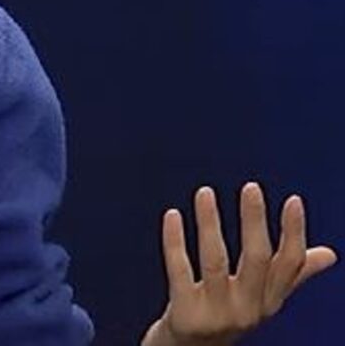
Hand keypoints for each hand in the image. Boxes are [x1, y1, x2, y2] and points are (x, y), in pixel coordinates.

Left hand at [141, 183, 336, 345]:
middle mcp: (248, 310)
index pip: (289, 265)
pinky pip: (179, 271)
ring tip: (204, 192)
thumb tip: (329, 254)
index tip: (293, 200)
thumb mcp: (260, 298)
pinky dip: (174, 241)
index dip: (293, 232)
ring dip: (209, 223)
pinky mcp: (185, 315)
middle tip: (251, 186)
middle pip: (256, 259)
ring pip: (214, 260)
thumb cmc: (226, 314)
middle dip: (254, 221)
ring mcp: (216, 314)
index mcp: (268, 301)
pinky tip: (172, 214)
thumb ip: (290, 274)